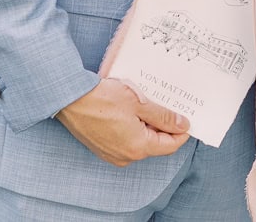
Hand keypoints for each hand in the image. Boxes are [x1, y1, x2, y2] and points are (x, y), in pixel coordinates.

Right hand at [56, 78, 189, 165]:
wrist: (70, 99)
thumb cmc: (103, 98)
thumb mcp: (140, 103)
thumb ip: (163, 117)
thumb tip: (182, 125)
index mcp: (138, 147)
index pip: (171, 145)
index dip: (181, 131)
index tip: (186, 117)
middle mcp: (126, 156)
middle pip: (156, 144)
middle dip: (163, 126)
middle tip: (165, 104)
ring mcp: (113, 154)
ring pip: (141, 142)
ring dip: (147, 125)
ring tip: (145, 104)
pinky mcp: (103, 148)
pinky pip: (126, 140)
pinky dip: (133, 128)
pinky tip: (130, 111)